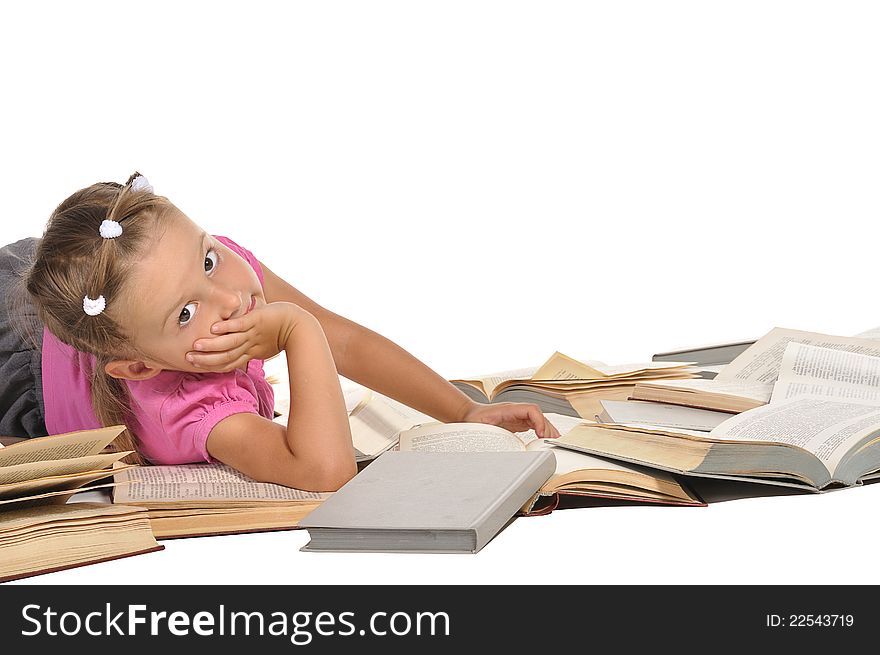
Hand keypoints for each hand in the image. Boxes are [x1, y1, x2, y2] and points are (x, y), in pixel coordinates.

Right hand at [186, 301, 309, 372]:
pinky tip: (214, 328)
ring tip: (196, 346)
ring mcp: (253, 332)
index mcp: (250, 352)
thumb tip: (238, 349)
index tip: (194, 365)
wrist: (300, 325)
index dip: (212, 365)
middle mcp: (249, 345)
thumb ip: (249, 346)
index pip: (228, 362)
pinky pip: (240, 325)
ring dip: (212, 345)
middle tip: (188, 359)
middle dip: (207, 358)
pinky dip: (227, 327)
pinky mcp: (257, 320)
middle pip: (226, 355)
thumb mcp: (264, 343)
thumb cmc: (281, 332)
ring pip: (230, 342)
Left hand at [459, 402, 560, 438]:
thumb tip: (496, 448)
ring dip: (546, 428)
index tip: (541, 434)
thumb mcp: (479, 427)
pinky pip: (533, 423)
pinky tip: (544, 438)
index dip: (539, 421)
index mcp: (507, 409)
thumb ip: (488, 435)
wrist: (467, 414)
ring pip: (537, 419)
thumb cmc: (472, 419)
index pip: (530, 410)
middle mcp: (515, 411)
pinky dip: (541, 430)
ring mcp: (517, 415)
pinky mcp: (516, 421)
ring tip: (553, 441)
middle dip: (547, 427)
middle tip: (551, 441)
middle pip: (538, 415)